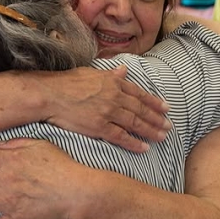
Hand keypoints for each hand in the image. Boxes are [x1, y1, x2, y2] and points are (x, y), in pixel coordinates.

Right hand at [38, 66, 170, 152]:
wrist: (50, 95)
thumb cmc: (67, 82)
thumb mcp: (91, 72)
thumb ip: (110, 74)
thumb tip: (123, 70)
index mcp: (113, 83)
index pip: (139, 93)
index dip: (154, 102)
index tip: (166, 108)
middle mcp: (115, 97)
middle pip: (141, 110)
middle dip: (157, 118)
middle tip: (169, 126)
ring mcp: (108, 113)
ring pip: (135, 123)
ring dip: (151, 131)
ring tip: (162, 137)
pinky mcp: (99, 127)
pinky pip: (121, 137)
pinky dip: (134, 143)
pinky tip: (144, 148)